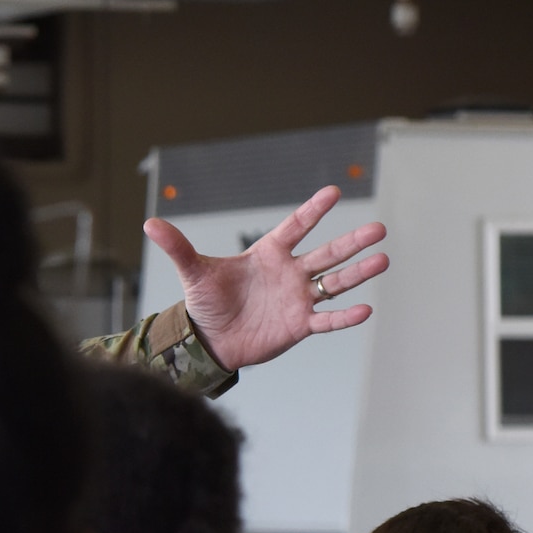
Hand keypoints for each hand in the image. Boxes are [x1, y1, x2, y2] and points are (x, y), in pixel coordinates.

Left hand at [145, 185, 386, 371]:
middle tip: (378, 228)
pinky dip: (344, 316)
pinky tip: (366, 309)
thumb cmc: (206, 303)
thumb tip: (150, 222)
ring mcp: (297, 299)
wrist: (210, 340)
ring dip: (358, 273)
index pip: (295, 227)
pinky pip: (327, 319)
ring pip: (335, 283)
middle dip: (351, 242)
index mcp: (268, 254)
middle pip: (326, 253)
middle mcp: (289, 273)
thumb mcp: (193, 273)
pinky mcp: (299, 325)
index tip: (334, 192)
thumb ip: (178, 247)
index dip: (313, 211)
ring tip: (383, 259)